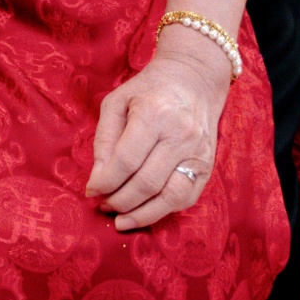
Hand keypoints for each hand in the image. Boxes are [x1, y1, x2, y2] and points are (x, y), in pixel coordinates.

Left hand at [85, 31, 230, 230]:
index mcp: (154, 114)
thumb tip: (97, 179)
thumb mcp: (116, 102)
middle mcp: (180, 135)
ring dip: (141, 214)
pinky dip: (163, 210)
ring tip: (120, 220)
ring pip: (170, 197)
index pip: (127, 161)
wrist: (193, 79)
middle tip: (103, 205)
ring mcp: (198, 153)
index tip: (91, 191)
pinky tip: (144, 213)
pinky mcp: (208, 166)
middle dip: (119, 201)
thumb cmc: (147, 90)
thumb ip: (104, 139)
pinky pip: (186, 198)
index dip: (105, 182)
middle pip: (146, 182)